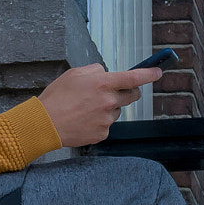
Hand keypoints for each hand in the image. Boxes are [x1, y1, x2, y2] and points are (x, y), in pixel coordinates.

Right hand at [38, 63, 161, 147]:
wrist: (45, 124)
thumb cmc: (57, 96)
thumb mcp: (75, 74)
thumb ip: (96, 71)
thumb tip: (106, 73)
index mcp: (102, 83)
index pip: (134, 77)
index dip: (149, 74)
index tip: (158, 72)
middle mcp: (108, 101)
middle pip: (132, 96)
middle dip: (129, 92)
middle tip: (115, 92)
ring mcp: (107, 119)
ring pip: (117, 110)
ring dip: (109, 107)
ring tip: (86, 108)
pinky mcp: (103, 133)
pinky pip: (107, 124)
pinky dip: (99, 121)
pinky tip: (84, 119)